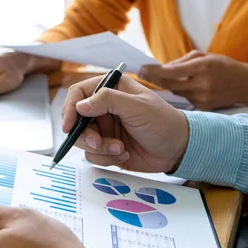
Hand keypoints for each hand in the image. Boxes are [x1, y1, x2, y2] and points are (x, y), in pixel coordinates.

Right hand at [62, 75, 188, 171]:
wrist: (179, 149)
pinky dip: (105, 158)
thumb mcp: (137, 107)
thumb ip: (108, 101)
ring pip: (83, 140)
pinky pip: (93, 155)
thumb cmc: (163, 122)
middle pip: (76, 120)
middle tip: (98, 143)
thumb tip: (80, 105)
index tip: (69, 126)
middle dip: (85, 135)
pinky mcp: (107, 147)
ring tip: (120, 149)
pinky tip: (124, 155)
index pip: (79, 93)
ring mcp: (104, 128)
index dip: (70, 108)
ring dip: (99, 148)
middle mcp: (104, 107)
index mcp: (110, 89)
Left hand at [138, 51, 247, 110]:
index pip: (172, 71)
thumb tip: (162, 67)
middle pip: (170, 84)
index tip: (141, 68)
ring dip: (170, 85)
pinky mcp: (203, 108)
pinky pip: (185, 99)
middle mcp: (202, 84)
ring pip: (176, 92)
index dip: (155, 71)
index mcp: (203, 67)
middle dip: (154, 79)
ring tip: (169, 78)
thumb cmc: (224, 66)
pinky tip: (188, 87)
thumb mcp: (205, 56)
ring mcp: (203, 98)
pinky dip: (182, 92)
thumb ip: (182, 61)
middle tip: (141, 73)